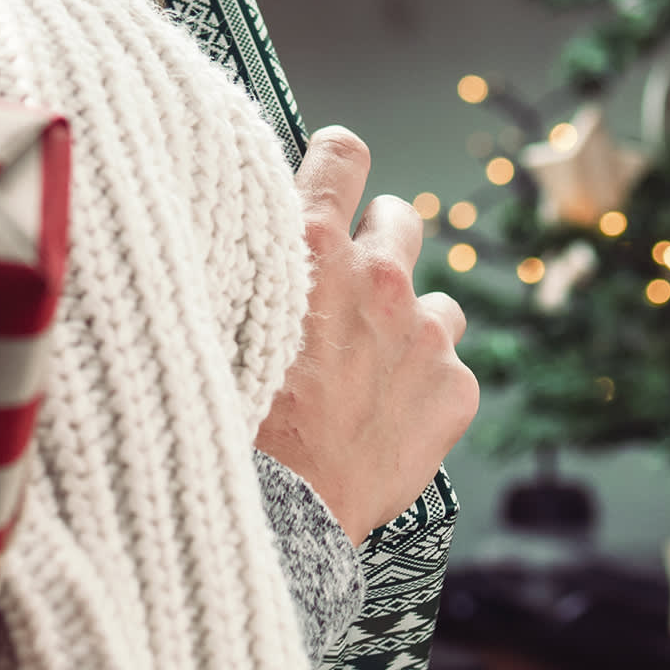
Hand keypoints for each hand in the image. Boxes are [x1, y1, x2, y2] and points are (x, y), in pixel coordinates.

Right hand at [257, 127, 479, 538]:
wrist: (278, 513)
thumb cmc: (230, 419)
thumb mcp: (215, 321)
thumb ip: (241, 271)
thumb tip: (228, 244)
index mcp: (311, 245)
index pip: (343, 155)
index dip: (337, 163)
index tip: (332, 177)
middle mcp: (378, 275)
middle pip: (400, 220)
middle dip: (378, 243)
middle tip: (351, 285)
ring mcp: (424, 334)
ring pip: (438, 302)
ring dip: (408, 324)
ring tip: (370, 369)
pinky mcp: (455, 389)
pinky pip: (451, 371)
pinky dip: (425, 389)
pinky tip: (387, 419)